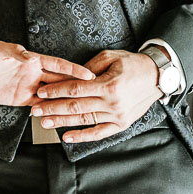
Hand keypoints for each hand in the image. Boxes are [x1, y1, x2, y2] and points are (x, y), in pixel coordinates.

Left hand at [0, 42, 93, 106]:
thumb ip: (14, 53)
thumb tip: (29, 56)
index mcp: (32, 59)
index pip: (57, 64)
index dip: (73, 69)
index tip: (88, 74)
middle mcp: (34, 73)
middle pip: (60, 80)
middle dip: (75, 86)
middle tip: (92, 95)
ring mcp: (29, 87)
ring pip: (52, 94)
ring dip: (64, 101)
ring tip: (79, 109)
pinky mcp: (22, 99)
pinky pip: (40, 106)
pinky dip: (49, 111)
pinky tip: (59, 116)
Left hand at [29, 49, 162, 142]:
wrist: (157, 77)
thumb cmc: (133, 64)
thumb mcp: (110, 56)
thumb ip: (90, 66)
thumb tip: (72, 75)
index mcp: (108, 85)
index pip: (75, 89)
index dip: (56, 91)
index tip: (41, 92)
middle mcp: (112, 103)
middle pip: (75, 107)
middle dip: (52, 108)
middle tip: (36, 110)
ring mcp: (116, 116)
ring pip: (83, 121)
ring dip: (62, 122)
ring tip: (45, 122)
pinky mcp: (121, 124)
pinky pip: (99, 133)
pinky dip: (82, 136)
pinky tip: (67, 137)